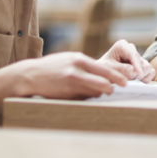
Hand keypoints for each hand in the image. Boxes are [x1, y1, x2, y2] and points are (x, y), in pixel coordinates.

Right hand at [13, 51, 132, 98]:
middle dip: (114, 86)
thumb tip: (102, 75)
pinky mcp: (66, 92)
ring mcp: (72, 81)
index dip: (117, 76)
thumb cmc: (52, 68)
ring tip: (99, 92)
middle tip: (119, 90)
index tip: (126, 81)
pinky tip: (84, 95)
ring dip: (100, 93)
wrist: (30, 75)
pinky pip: (84, 97)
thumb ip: (84, 66)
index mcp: (80, 59)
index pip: (105, 69)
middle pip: (104, 80)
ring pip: (95, 91)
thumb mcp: (69, 60)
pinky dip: (88, 97)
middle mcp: (78, 68)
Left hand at [102, 39, 154, 81]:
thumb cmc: (103, 69)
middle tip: (126, 80)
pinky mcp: (142, 65)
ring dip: (140, 77)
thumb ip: (119, 69)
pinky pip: (151, 72)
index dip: (137, 65)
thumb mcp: (107, 69)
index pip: (133, 55)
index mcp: (122, 46)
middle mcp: (131, 49)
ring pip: (148, 68)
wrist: (102, 74)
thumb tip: (133, 71)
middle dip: (136, 74)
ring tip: (129, 80)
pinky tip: (136, 81)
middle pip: (142, 63)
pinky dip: (145, 79)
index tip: (139, 74)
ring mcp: (138, 58)